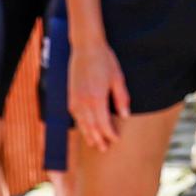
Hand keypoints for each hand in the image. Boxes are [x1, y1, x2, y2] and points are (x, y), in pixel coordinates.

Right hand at [67, 36, 129, 151]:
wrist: (86, 47)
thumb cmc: (104, 61)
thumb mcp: (118, 78)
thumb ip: (121, 99)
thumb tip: (125, 116)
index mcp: (97, 98)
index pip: (103, 124)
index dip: (110, 134)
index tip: (116, 140)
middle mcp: (84, 101)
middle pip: (91, 127)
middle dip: (98, 139)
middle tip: (104, 149)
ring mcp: (75, 99)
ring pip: (81, 123)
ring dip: (88, 134)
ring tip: (94, 143)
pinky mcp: (70, 95)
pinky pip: (75, 115)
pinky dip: (80, 124)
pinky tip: (85, 128)